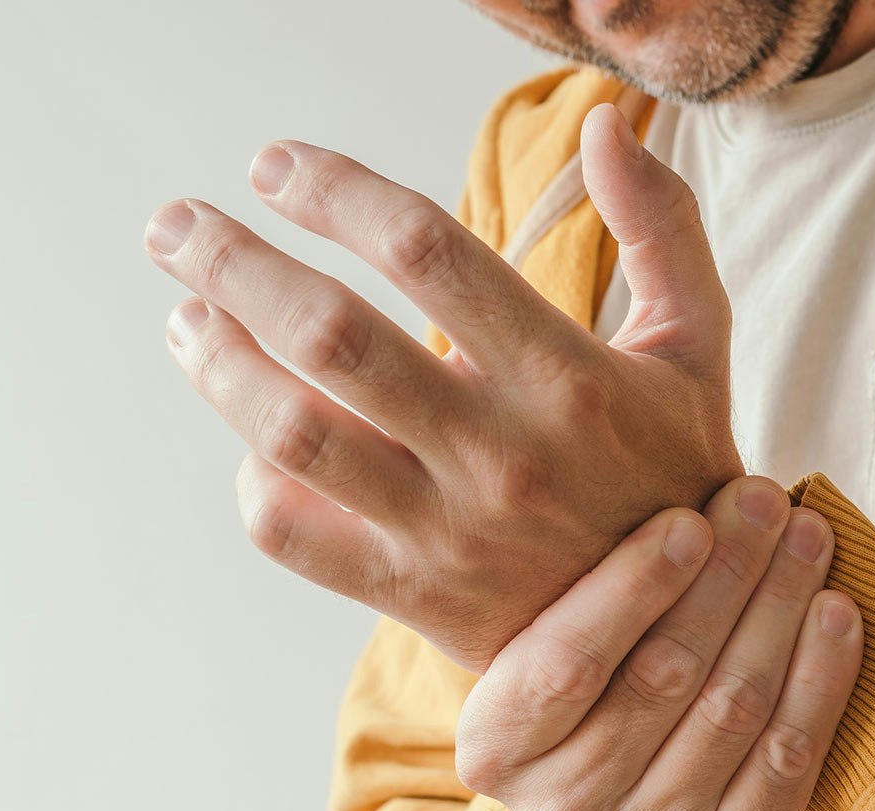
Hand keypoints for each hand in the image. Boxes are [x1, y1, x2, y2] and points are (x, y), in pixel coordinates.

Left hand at [145, 104, 742, 671]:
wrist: (671, 621)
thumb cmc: (671, 470)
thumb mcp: (698, 344)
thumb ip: (663, 227)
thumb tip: (609, 126)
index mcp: (566, 378)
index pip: (424, 251)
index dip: (333, 193)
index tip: (275, 169)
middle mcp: (499, 454)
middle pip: (331, 338)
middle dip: (232, 265)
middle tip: (176, 227)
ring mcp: (448, 531)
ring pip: (296, 437)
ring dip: (219, 366)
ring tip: (187, 321)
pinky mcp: (414, 592)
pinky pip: (298, 538)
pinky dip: (254, 485)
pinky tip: (253, 446)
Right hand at [455, 476, 863, 810]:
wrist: (606, 783)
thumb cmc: (573, 681)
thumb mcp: (540, 639)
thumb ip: (578, 590)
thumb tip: (659, 495)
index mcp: (494, 748)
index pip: (565, 661)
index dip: (632, 588)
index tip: (690, 519)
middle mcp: (560, 808)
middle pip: (660, 677)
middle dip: (724, 577)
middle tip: (762, 503)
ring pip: (730, 710)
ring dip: (778, 611)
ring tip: (806, 537)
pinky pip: (787, 763)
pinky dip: (819, 679)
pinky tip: (833, 612)